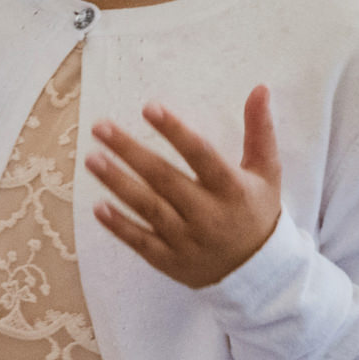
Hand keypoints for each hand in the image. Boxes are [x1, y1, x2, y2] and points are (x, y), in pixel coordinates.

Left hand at [86, 87, 281, 288]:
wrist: (258, 272)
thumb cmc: (257, 210)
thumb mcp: (266, 171)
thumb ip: (259, 130)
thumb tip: (260, 88)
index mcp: (232, 188)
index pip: (201, 155)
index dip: (175, 131)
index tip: (149, 107)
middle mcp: (208, 214)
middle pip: (164, 178)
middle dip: (130, 151)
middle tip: (101, 128)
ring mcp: (186, 239)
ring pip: (148, 208)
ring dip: (118, 183)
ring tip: (92, 159)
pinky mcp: (169, 260)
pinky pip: (140, 242)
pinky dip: (119, 226)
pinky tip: (97, 207)